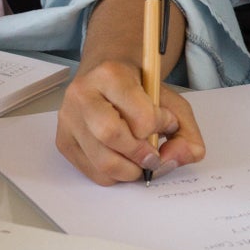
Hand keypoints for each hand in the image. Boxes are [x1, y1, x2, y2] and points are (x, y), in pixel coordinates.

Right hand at [55, 57, 204, 184]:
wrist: (106, 76)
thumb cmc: (138, 89)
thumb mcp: (170, 99)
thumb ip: (186, 129)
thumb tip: (186, 156)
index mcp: (111, 74)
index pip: (140, 116)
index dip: (159, 126)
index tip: (165, 123)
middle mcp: (82, 94)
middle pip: (112, 137)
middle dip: (141, 154)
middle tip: (154, 155)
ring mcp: (68, 119)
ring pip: (101, 161)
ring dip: (130, 170)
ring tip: (141, 160)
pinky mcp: (63, 140)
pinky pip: (91, 172)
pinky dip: (114, 175)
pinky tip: (124, 160)